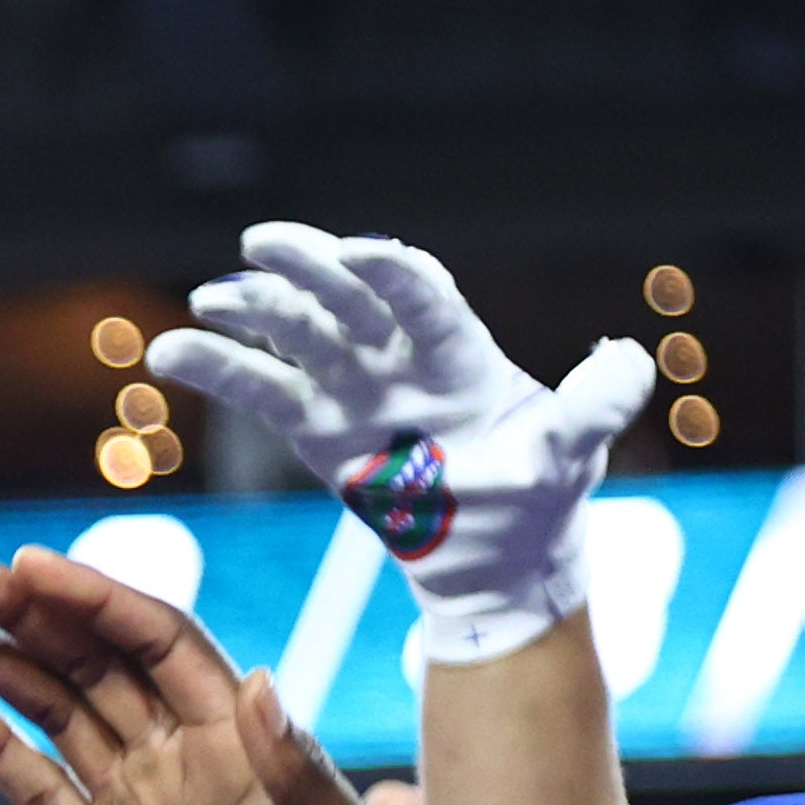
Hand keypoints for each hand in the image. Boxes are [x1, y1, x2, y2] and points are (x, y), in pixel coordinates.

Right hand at [0, 545, 421, 804]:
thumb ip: (299, 776)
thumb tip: (259, 682)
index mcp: (240, 735)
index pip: (155, 640)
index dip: (90, 599)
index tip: (25, 568)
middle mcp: (181, 753)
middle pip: (87, 657)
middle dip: (17, 611)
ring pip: (50, 708)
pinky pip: (34, 788)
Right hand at [149, 229, 651, 667]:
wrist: (495, 561)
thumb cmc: (536, 499)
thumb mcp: (572, 451)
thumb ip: (594, 406)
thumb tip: (634, 361)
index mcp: (459, 352)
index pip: (421, 296)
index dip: (391, 274)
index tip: (357, 253)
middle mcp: (400, 357)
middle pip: (347, 297)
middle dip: (307, 268)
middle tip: (262, 242)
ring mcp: (354, 389)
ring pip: (298, 337)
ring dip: (253, 315)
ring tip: (208, 302)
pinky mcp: (317, 428)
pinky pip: (263, 391)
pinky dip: (220, 370)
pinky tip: (170, 352)